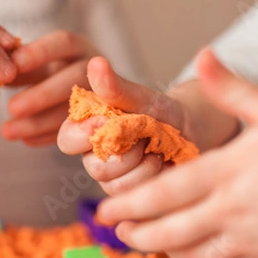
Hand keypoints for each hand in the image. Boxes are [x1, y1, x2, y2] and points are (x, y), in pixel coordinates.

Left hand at [0, 31, 99, 145]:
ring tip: (8, 131)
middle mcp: (95, 70)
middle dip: (42, 94)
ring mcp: (103, 95)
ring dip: (41, 122)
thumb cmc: (57, 74)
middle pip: (75, 77)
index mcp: (78, 48)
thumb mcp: (41, 66)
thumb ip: (21, 68)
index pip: (63, 43)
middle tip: (11, 108)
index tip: (13, 65)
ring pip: (77, 109)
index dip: (39, 52)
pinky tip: (26, 140)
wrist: (90, 97)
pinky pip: (79, 131)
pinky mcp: (101, 121)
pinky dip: (50, 136)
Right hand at [56, 56, 195, 194]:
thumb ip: (116, 88)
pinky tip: (162, 163)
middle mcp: (93, 155)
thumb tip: (95, 63)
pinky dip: (151, 177)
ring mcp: (110, 177)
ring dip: (142, 164)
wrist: (190, 132)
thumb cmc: (160, 111)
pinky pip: (131, 194)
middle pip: (94, 166)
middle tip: (145, 135)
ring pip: (113, 183)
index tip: (108, 122)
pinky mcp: (126, 193)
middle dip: (126, 151)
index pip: (67, 140)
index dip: (84, 135)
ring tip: (156, 148)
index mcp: (87, 128)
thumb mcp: (141, 98)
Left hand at [97, 50, 257, 257]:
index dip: (130, 205)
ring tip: (147, 241)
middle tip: (115, 230)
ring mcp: (249, 237)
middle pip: (170, 232)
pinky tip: (193, 249)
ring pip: (192, 254)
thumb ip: (231, 88)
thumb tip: (203, 55)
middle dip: (136, 234)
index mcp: (227, 171)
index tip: (104, 210)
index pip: (166, 193)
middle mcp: (232, 209)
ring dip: (163, 250)